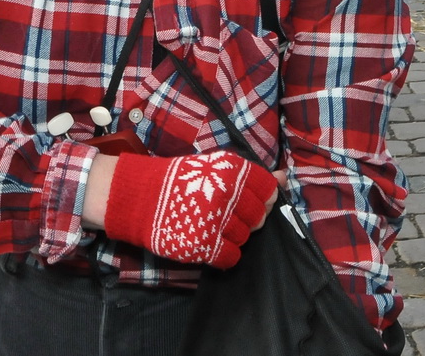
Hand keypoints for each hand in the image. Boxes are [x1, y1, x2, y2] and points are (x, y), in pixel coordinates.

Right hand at [97, 150, 276, 267]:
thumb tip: (284, 179)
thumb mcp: (217, 167)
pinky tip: (210, 244)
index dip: (262, 199)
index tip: (249, 201)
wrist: (140, 196)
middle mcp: (227, 194)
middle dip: (247, 219)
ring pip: (244, 238)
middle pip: (258, 217)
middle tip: (227, 215)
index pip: (268, 191)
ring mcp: (214, 221)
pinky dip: (224, 255)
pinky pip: (231, 257)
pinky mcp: (201, 245)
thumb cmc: (181, 180)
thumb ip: (252, 176)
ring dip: (233, 236)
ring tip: (213, 227)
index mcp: (233, 170)